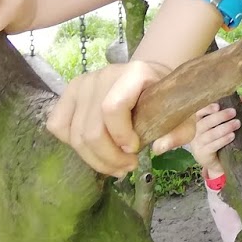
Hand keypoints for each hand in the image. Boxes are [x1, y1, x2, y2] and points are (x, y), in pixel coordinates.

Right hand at [45, 59, 190, 176]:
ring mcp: (83, 82)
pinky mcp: (70, 91)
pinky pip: (58, 125)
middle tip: (127, 168)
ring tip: (115, 166)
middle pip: (91, 128)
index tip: (136, 150)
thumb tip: (158, 148)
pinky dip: (73, 144)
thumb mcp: (183, 113)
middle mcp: (104, 74)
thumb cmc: (165, 97)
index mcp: (135, 73)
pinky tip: (93, 149)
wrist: (149, 76)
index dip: (120, 136)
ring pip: (75, 133)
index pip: (112, 108)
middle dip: (108, 157)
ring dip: (94, 159)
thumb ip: (180, 132)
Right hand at [188, 102, 239, 176]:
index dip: (207, 109)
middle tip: (233, 112)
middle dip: (220, 116)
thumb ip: (230, 115)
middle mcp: (196, 133)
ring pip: (210, 134)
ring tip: (237, 123)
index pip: (199, 114)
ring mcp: (198, 145)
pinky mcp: (203, 155)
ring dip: (224, 128)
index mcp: (200, 124)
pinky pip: (212, 146)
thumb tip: (241, 99)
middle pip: (204, 123)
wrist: (217, 164)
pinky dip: (222, 140)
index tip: (218, 105)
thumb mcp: (224, 128)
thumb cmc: (220, 143)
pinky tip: (231, 136)